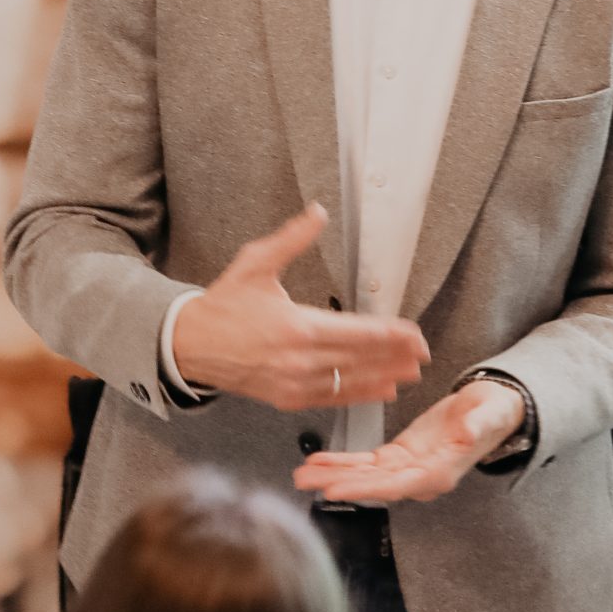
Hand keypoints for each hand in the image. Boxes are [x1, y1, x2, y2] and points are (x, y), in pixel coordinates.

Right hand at [171, 204, 427, 408]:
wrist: (189, 345)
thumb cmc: (224, 304)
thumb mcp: (256, 263)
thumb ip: (292, 240)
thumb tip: (317, 212)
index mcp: (297, 327)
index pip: (358, 332)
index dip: (391, 335)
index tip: (414, 334)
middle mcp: (300, 360)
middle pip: (361, 360)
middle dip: (396, 357)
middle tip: (423, 353)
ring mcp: (294, 383)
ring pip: (350, 383)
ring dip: (384, 378)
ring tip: (410, 373)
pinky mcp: (287, 398)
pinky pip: (332, 398)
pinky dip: (359, 395)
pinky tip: (379, 390)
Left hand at [292, 378, 524, 503]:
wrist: (492, 410)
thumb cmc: (494, 414)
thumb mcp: (490, 415)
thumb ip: (478, 426)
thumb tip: (467, 434)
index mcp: (440, 472)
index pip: (396, 485)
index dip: (364, 488)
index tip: (336, 488)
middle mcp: (420, 477)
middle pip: (373, 485)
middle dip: (339, 483)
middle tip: (307, 481)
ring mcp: (407, 468)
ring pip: (364, 476)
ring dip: (333, 474)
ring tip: (302, 473)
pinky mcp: (398, 456)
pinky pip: (366, 463)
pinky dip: (342, 462)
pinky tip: (319, 460)